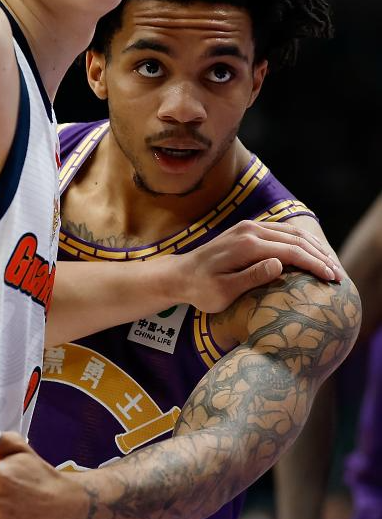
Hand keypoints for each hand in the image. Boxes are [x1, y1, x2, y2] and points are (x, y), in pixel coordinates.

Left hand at [178, 220, 341, 313]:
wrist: (179, 275)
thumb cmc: (201, 289)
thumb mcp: (224, 292)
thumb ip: (252, 277)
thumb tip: (280, 264)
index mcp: (247, 245)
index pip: (291, 251)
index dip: (315, 265)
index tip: (332, 279)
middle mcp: (250, 230)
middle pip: (296, 238)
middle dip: (320, 256)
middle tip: (338, 274)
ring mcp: (249, 227)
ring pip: (291, 232)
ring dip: (313, 247)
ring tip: (330, 265)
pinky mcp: (248, 229)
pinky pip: (281, 232)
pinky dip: (300, 242)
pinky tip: (311, 254)